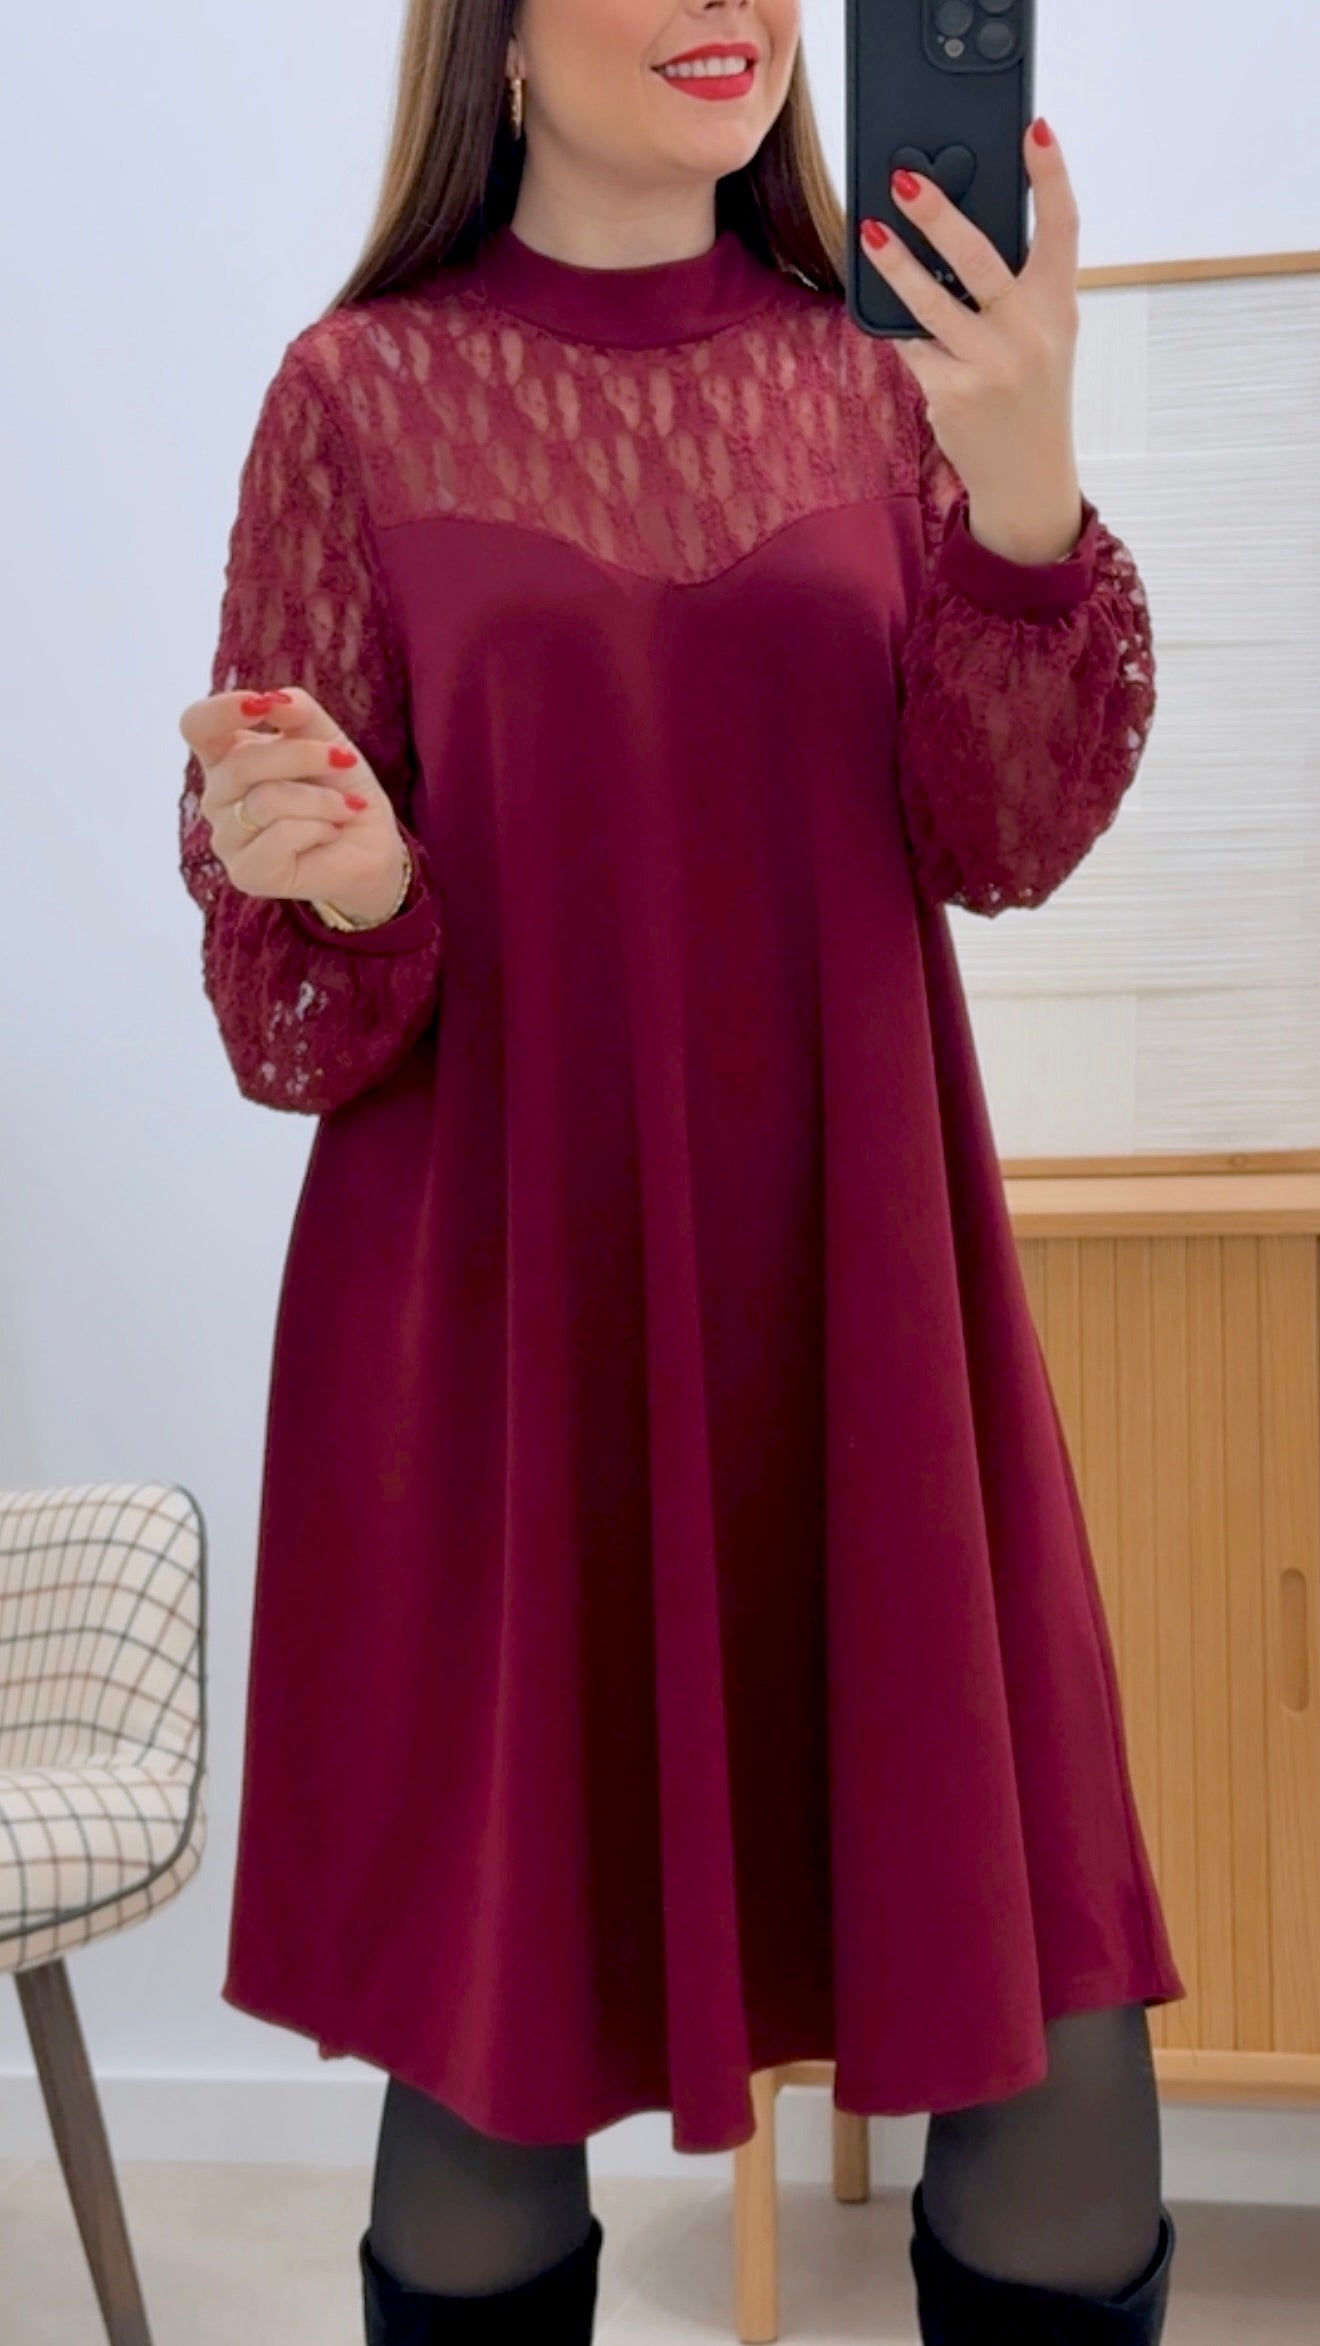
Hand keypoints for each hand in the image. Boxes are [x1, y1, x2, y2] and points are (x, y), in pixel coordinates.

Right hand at [179, 686, 406, 924]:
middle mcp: (217, 798)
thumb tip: (276, 699)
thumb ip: (299, 712)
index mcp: (226, 758)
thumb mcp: (326, 738)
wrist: (370, 848)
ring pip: (266, 801)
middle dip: (301, 756)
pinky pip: (282, 835)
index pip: (197, 725)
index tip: (264, 705)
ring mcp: (228, 839)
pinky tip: (329, 834)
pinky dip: (319, 827)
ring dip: (321, 799)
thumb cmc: (340, 791)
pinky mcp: (247, 873)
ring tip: (344, 807)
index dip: (222, 710)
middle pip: (240, 763)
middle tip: (343, 760)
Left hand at [860, 120, 1082, 550]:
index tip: (1034, 130)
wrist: (1029, 476)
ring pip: (932, 303)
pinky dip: (896, 326)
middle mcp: (1031, 334)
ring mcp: (991, 367)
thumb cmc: (1029, 393)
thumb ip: (1016, 290)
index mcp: (1059, 307)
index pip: (1063, 228)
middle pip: (982, 259)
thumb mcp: (1044, 336)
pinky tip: (880, 308)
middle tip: (905, 180)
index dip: (1051, 175)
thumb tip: (951, 234)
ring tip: (870, 232)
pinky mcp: (953, 394)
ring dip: (895, 265)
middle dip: (941, 216)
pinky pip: (912, 346)